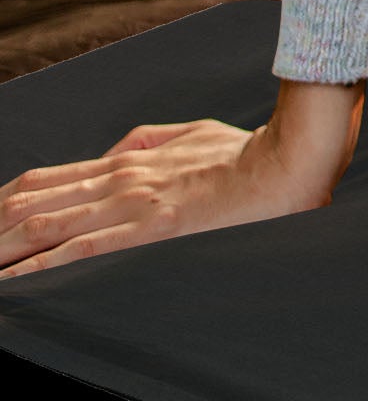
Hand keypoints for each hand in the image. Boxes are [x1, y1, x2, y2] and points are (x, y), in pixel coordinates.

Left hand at [0, 80, 362, 276]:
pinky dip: (38, 270)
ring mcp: (131, 203)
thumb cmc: (248, 152)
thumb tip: (117, 150)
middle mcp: (119, 178)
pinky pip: (79, 253)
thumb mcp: (195, 133)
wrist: (290, 161)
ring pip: (42, 227)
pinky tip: (13, 283)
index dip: (1, 204)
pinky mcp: (150, 229)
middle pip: (29, 204)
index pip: (44, 182)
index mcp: (129, 159)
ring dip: (1, 250)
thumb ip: (154, 140)